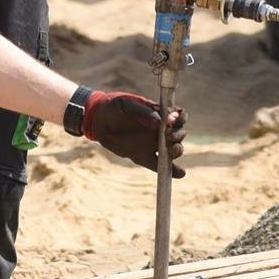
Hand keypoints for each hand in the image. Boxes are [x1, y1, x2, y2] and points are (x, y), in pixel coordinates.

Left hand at [68, 88, 184, 175]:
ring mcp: (153, 144)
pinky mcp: (144, 157)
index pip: (178, 116)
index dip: (180, 118)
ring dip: (177, 151)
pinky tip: (180, 174)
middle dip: (178, 135)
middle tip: (168, 135)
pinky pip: (160, 165)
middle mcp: (160, 130)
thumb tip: (159, 122)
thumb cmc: (114, 107)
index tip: (173, 120)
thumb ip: (142, 112)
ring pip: (173, 150)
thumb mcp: (126, 105)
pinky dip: (173, 170)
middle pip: (179, 134)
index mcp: (159, 114)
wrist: (98, 120)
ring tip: (172, 151)